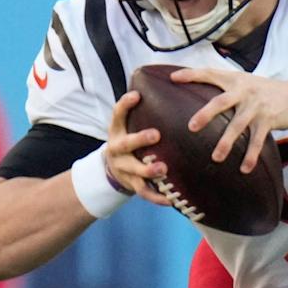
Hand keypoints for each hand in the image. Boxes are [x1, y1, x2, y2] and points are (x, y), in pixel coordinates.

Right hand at [104, 91, 169, 205]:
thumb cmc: (131, 142)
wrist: (114, 169)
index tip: (136, 95)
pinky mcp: (132, 184)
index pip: (117, 115)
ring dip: (148, 170)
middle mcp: (117, 149)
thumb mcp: (129, 126)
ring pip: (134, 170)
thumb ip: (144, 114)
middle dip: (139, 139)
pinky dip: (157, 197)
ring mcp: (124, 168)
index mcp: (116, 131)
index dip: (125, 105)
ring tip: (163, 169)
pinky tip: (171, 200)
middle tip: (156, 134)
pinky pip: (144, 192)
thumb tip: (173, 87)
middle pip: (125, 144)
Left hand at [171, 67, 287, 172]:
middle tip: (191, 127)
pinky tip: (244, 169)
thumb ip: (227, 88)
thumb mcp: (246, 82)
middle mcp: (244, 92)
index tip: (174, 78)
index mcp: (235, 80)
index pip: (210, 73)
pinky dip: (250, 156)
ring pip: (237, 126)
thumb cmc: (265, 91)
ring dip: (226, 143)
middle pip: (220, 102)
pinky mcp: (267, 122)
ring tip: (216, 158)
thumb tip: (201, 98)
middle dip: (205, 115)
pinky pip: (256, 141)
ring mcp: (255, 108)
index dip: (192, 75)